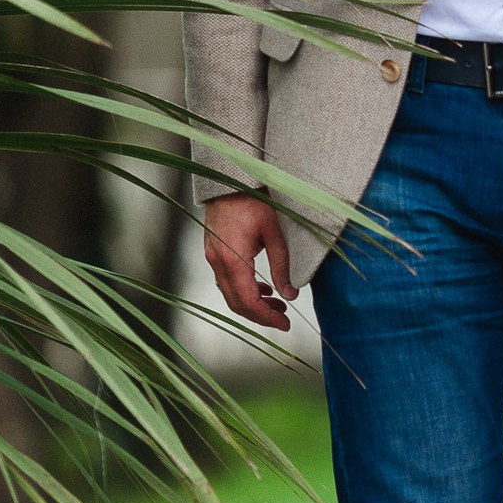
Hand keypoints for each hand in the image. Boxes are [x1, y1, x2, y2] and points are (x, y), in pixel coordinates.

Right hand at [202, 193, 296, 331]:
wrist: (229, 178)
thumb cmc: (253, 199)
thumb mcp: (274, 232)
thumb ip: (282, 265)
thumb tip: (290, 293)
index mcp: (233, 259)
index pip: (248, 302)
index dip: (266, 317)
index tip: (284, 323)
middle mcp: (218, 262)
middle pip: (236, 303)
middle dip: (260, 315)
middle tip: (283, 318)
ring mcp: (212, 257)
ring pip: (229, 293)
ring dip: (252, 303)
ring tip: (277, 304)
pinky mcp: (213, 251)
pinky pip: (226, 280)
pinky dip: (243, 289)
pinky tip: (261, 287)